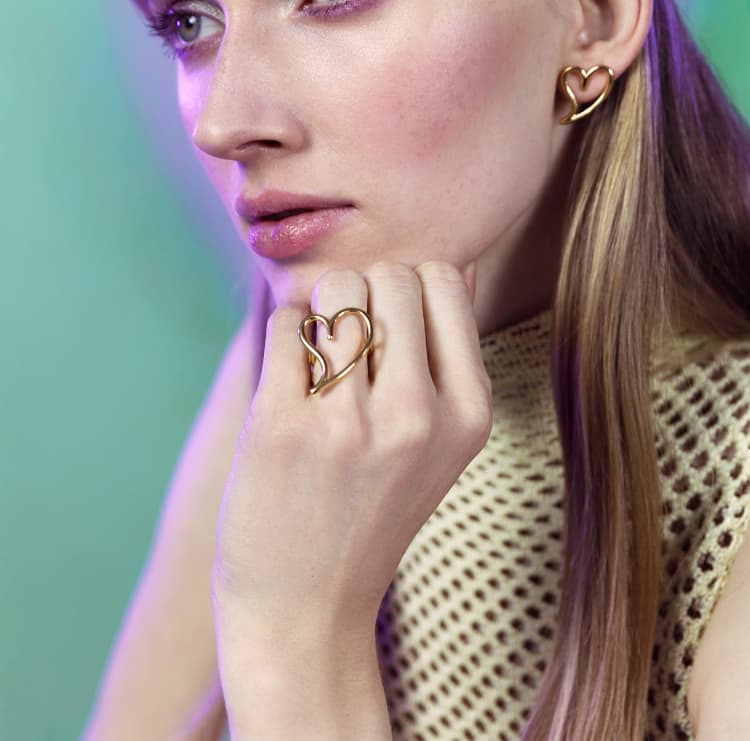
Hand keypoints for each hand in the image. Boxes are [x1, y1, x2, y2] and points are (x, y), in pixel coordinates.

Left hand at [211, 259, 490, 659]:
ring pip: (337, 287)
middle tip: (349, 348)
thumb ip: (451, 352)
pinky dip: (283, 338)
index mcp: (468, 413)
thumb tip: (464, 262)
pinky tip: (289, 383)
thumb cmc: (372, 507)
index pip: (444, 278)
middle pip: (391, 274)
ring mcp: (348, 423)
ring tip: (319, 361)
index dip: (409, 289)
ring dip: (321, 311)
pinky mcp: (281, 425)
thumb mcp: (441, 442)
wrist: (305, 609)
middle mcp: (418, 416)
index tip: (390, 331)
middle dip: (365, 294)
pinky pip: (284, 320)